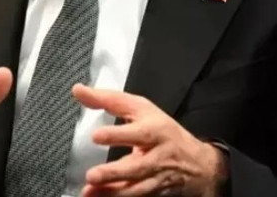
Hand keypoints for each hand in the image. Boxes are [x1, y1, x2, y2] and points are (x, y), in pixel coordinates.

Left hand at [73, 85, 227, 196]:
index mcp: (155, 131)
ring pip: (136, 188)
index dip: (117, 135)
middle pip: (137, 167)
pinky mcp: (154, 193)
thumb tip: (78, 90)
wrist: (198, 164)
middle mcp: (158, 157)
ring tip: (90, 191)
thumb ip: (109, 100)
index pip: (138, 133)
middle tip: (92, 175)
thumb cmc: (163, 131)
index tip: (96, 136)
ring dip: (113, 192)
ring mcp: (157, 178)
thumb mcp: (140, 108)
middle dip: (114, 173)